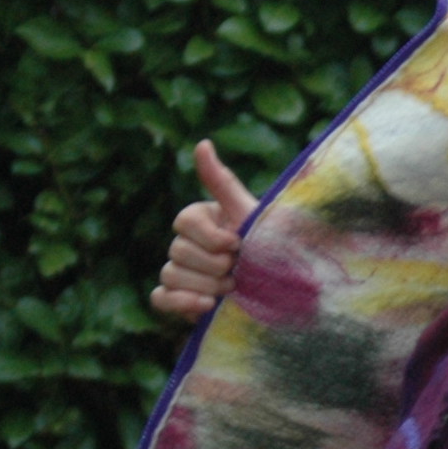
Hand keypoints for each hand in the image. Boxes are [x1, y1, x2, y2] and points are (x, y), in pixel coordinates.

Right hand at [149, 140, 257, 321]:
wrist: (287, 290)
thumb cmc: (271, 246)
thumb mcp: (250, 214)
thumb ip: (223, 183)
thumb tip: (202, 143)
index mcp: (202, 219)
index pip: (184, 221)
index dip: (210, 237)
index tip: (237, 245)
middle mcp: (188, 244)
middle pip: (178, 251)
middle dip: (214, 264)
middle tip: (240, 270)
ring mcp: (182, 272)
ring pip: (170, 275)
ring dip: (204, 284)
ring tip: (232, 288)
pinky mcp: (181, 300)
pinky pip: (160, 298)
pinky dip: (179, 302)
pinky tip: (206, 305)